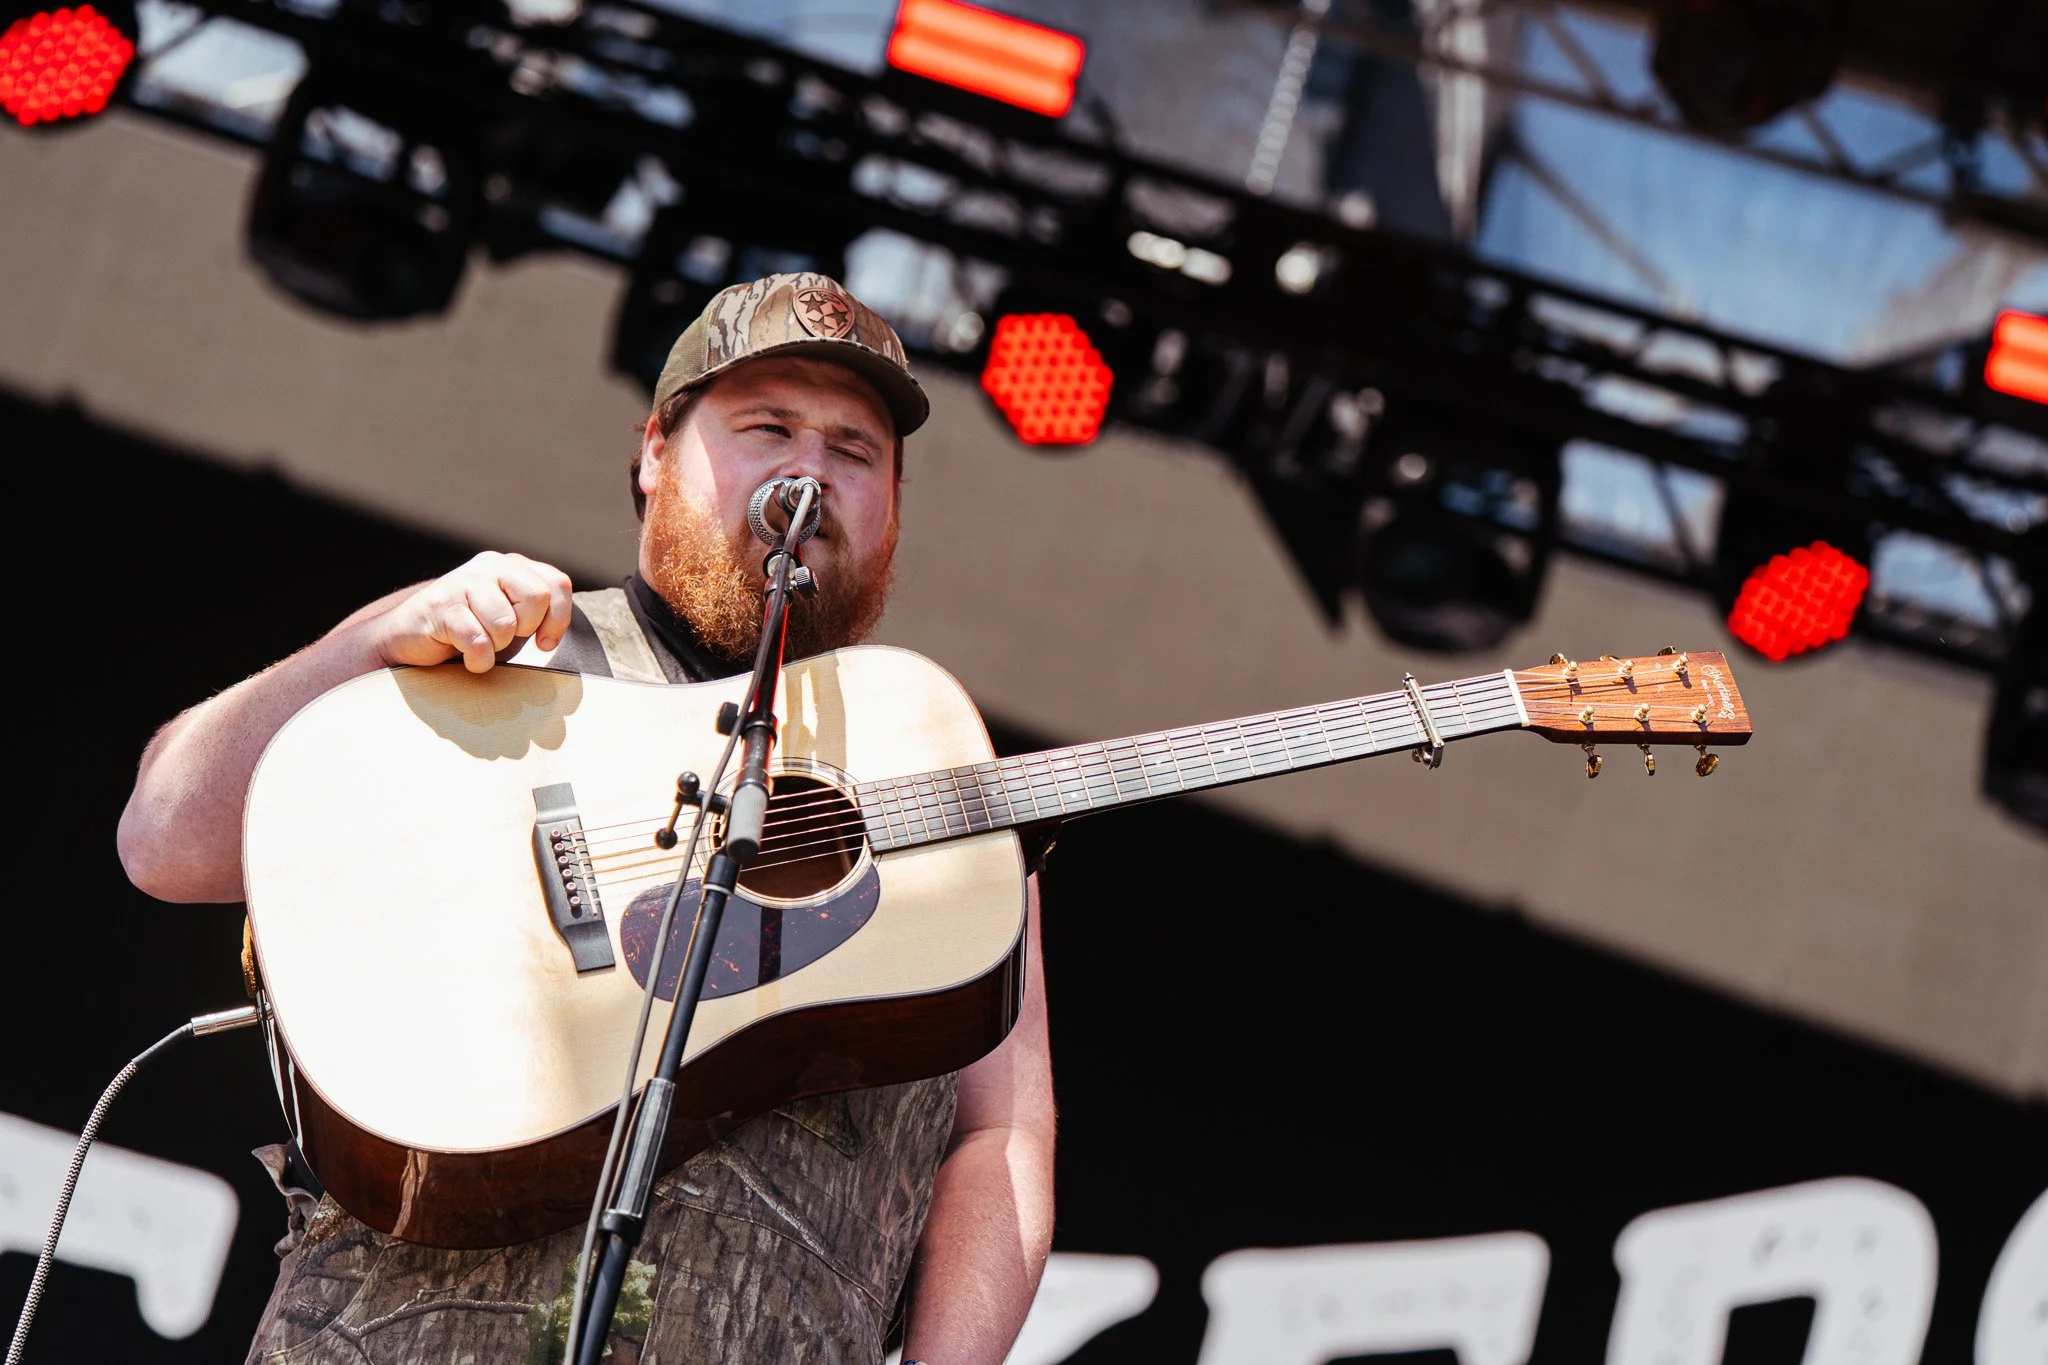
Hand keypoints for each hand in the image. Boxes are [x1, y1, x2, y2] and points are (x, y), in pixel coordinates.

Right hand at [366, 552, 574, 672]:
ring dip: (496, 647)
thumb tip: (559, 628)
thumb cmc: (469, 632)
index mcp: (512, 565)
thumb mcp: (512, 618)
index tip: (544, 642)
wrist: (408, 639)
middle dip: (525, 629)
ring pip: (506, 624)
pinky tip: (464, 655)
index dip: (558, 619)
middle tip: (503, 638)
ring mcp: (463, 581)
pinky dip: (477, 660)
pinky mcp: (441, 605)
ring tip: (478, 644)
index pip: (557, 584)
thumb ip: (538, 611)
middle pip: (537, 596)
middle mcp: (489, 565)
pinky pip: (478, 641)